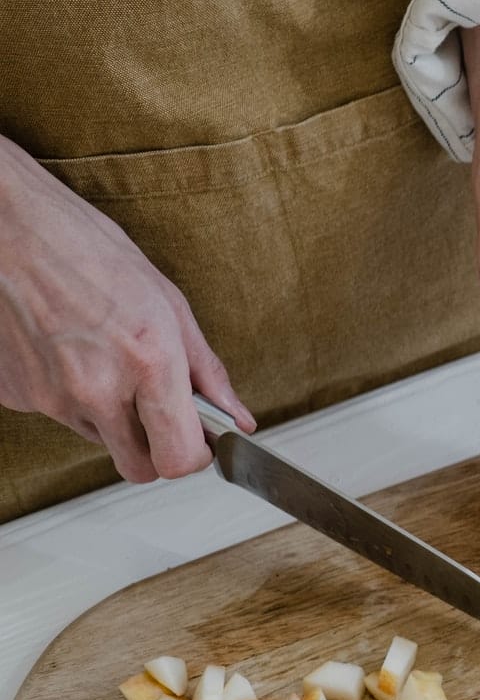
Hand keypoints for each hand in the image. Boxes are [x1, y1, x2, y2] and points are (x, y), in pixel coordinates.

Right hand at [0, 137, 252, 481]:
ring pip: (99, 439)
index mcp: (149, 364)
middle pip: (138, 467)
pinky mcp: (18, 396)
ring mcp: (51, 397)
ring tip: (107, 361)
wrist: (14, 233)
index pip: (178, 460)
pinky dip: (70, 396)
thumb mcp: (170, 306)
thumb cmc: (91, 254)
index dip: (193, 457)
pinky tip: (70, 352)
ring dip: (112, 417)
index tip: (198, 441)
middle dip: (155, 449)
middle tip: (158, 411)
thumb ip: (207, 372)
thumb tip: (238, 417)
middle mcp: (97, 389)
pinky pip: (58, 414)